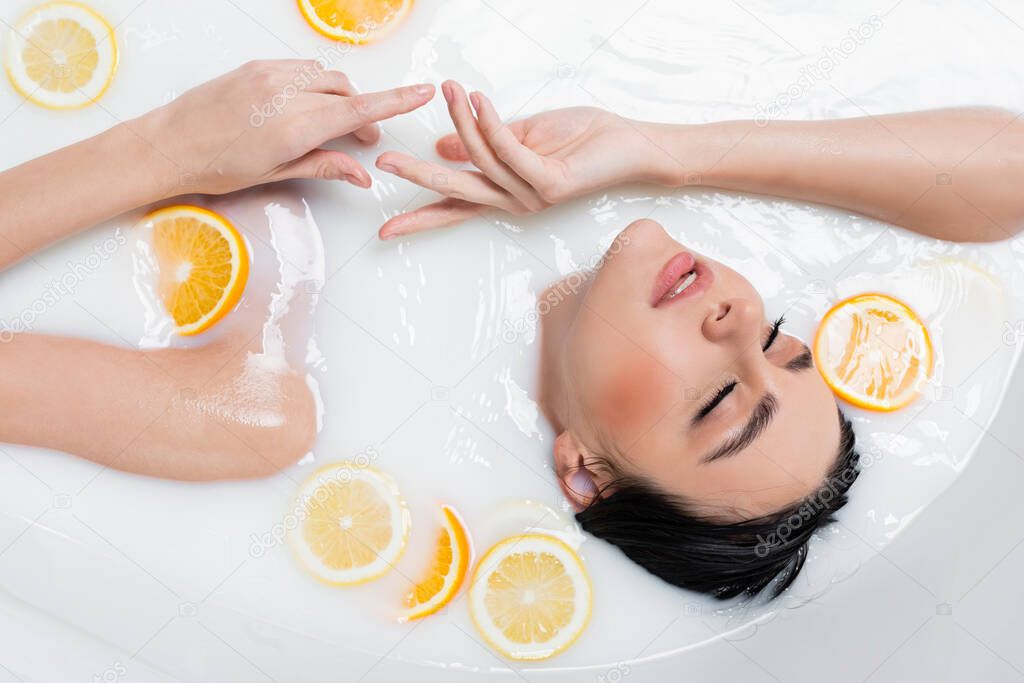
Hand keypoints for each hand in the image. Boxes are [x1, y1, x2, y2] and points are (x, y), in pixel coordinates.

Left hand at [137, 60, 434, 195]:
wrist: (168, 144)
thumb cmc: (215, 167)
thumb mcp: (276, 174)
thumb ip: (324, 166)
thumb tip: (361, 175)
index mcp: (293, 127)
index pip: (359, 110)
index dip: (396, 101)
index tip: (423, 92)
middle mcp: (285, 94)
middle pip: (346, 93)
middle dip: (362, 113)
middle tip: (361, 141)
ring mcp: (269, 75)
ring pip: (325, 77)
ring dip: (338, 97)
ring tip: (330, 124)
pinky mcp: (257, 66)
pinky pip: (301, 68)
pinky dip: (314, 83)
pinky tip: (305, 105)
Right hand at [374, 80, 673, 238]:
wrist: (632, 144)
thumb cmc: (584, 140)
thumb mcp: (524, 136)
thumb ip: (486, 141)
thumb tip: (443, 147)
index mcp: (506, 192)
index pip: (456, 204)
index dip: (422, 214)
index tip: (388, 227)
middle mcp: (516, 200)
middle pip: (457, 191)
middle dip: (419, 176)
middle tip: (385, 163)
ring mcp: (533, 195)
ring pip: (482, 161)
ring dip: (463, 121)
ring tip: (450, 89)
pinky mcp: (551, 183)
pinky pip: (511, 153)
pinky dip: (492, 125)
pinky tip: (479, 101)